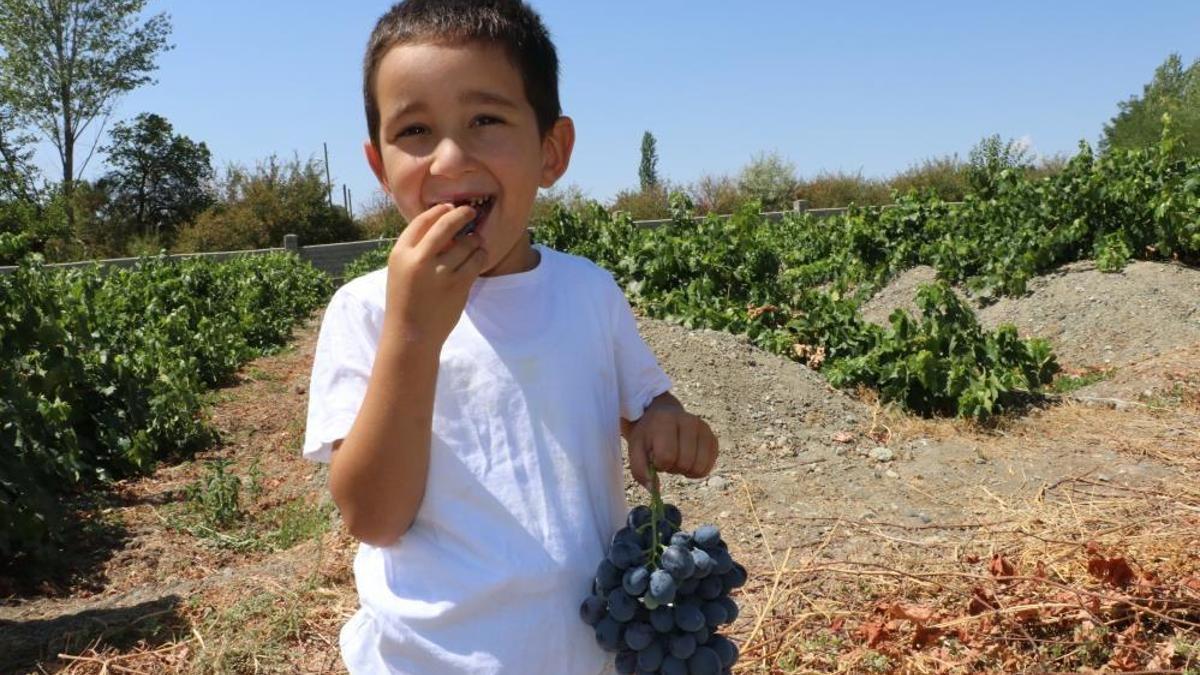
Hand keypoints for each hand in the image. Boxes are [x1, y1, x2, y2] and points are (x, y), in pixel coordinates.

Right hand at [383, 203, 487, 344]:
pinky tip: (480, 256)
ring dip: (474, 240)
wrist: (411, 335)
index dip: (439, 211)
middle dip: (461, 214)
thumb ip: (417, 249)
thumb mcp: (401, 271)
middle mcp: (419, 260)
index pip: (422, 221)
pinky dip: (480, 255)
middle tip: (471, 211)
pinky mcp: (458, 286)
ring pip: (466, 244)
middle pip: (445, 225)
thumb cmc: (406, 301)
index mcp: (401, 254)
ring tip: (475, 242)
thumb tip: (442, 225)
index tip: (449, 207)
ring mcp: (440, 273)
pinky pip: (476, 261)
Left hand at [626, 394, 718, 488]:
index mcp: (666, 421)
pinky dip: (697, 470)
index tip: (654, 456)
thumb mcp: (635, 449)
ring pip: (699, 467)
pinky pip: (708, 467)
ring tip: (677, 458)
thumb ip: (640, 470)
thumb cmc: (648, 435)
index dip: (659, 464)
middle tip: (666, 457)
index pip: (667, 456)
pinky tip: (688, 460)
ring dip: (685, 470)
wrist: (663, 415)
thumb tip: (654, 490)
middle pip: (685, 463)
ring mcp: (704, 429)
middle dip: (673, 467)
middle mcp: (689, 421)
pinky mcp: (713, 438)